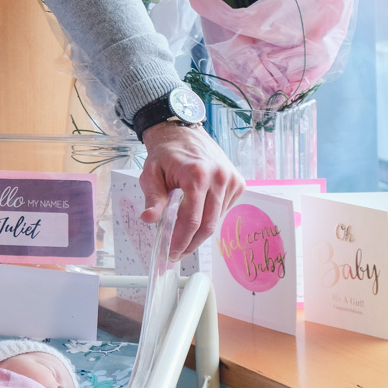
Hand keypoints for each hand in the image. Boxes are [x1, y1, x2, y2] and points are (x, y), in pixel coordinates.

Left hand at [138, 123, 243, 259]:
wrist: (182, 133)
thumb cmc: (165, 155)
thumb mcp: (151, 175)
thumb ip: (153, 198)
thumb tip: (149, 219)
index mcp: (197, 175)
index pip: (192, 220)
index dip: (181, 241)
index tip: (171, 253)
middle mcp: (219, 177)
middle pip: (208, 225)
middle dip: (191, 244)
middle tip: (177, 254)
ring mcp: (231, 180)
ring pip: (217, 220)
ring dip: (200, 232)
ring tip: (183, 236)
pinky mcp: (238, 182)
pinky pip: (224, 210)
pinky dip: (210, 218)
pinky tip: (198, 215)